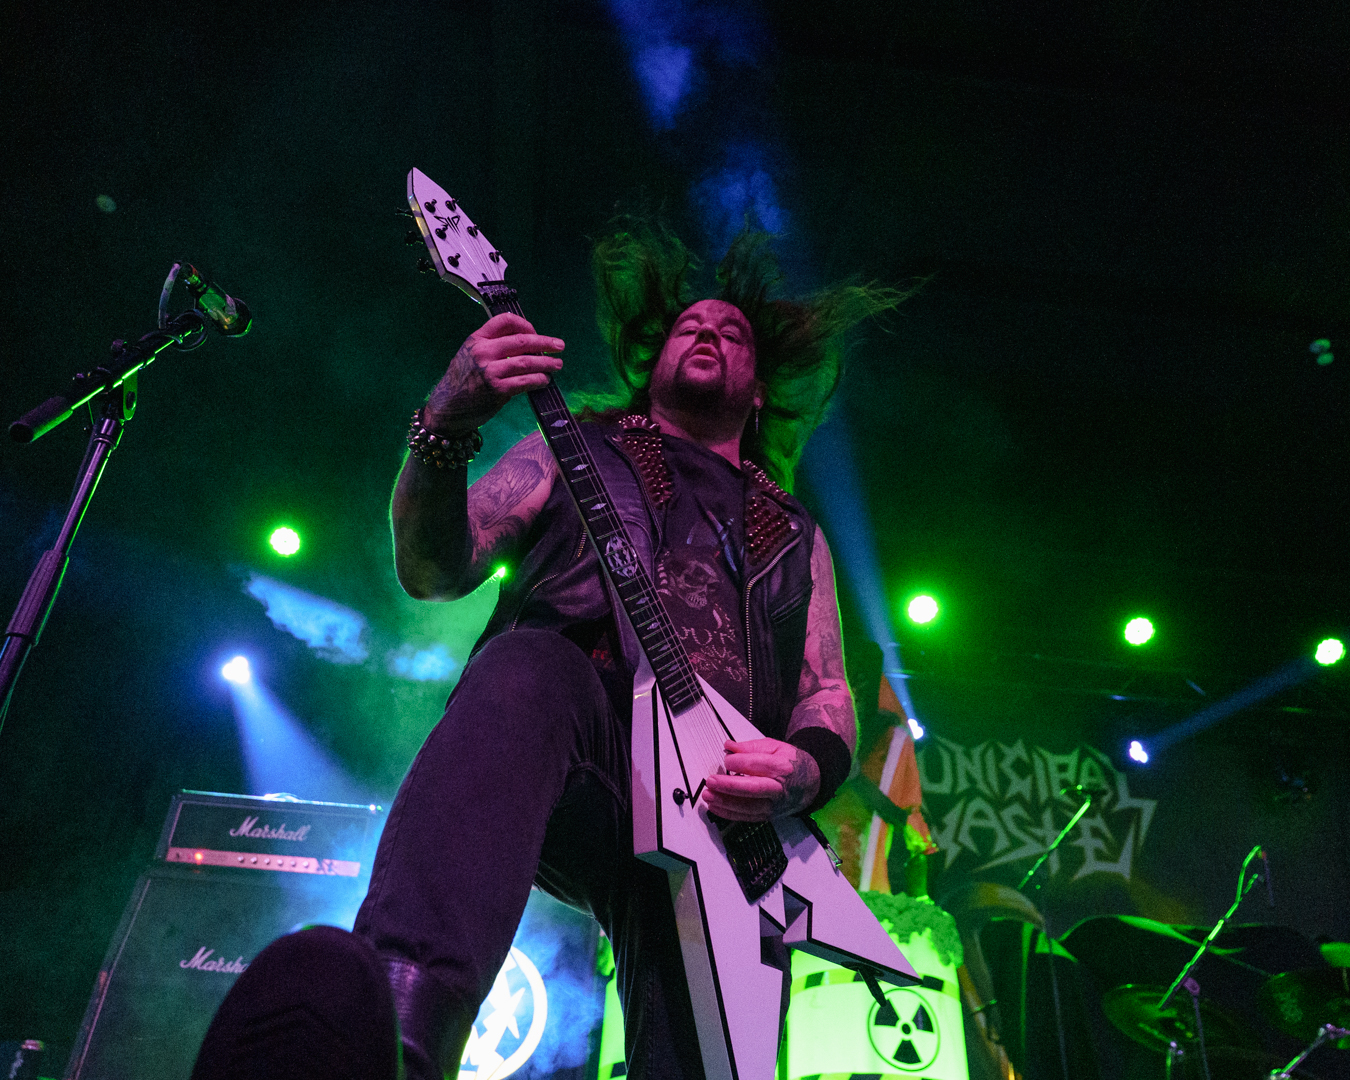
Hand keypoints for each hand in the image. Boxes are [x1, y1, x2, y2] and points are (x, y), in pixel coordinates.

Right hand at [423, 312, 563, 431]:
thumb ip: (491, 347)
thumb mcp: (469, 355)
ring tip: (557, 364)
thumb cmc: (461, 382)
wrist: (446, 408)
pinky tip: (545, 380)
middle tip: (559, 346)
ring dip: (546, 363)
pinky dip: (539, 380)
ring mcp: (490, 371)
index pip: (506, 321)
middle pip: (522, 341)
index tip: (536, 334)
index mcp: (477, 339)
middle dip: (545, 342)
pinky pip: (525, 382)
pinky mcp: (497, 390)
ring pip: (527, 362)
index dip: (526, 325)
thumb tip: (525, 344)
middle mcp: (483, 352)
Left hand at [701, 738, 819, 821]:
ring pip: (748, 807)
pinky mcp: (769, 816)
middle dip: (729, 786)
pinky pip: (747, 817)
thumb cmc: (791, 763)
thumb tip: (728, 746)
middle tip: (711, 781)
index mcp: (782, 767)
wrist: (811, 783)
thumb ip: (750, 747)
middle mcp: (779, 788)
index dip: (739, 763)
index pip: (758, 765)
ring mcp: (774, 805)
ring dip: (725, 802)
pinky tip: (715, 807)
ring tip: (708, 795)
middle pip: (753, 789)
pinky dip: (729, 814)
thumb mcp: (775, 747)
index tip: (726, 760)